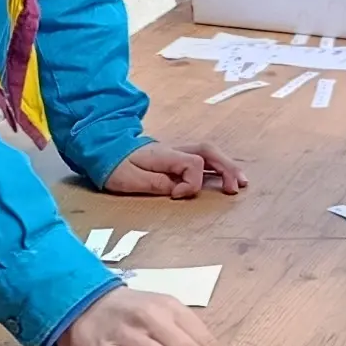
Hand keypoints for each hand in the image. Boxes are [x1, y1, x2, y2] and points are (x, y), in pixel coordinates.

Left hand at [105, 142, 246, 197]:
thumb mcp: (130, 179)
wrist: (104, 149)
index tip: (176, 195)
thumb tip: (179, 190)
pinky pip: (202, 158)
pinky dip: (217, 167)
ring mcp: (176, 152)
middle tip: (237, 188)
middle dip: (227, 168)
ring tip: (241, 183)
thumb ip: (156, 184)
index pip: (192, 163)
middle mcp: (174, 150)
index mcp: (164, 155)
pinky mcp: (175, 158)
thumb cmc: (115, 166)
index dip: (190, 183)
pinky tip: (226, 178)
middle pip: (208, 151)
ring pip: (208, 153)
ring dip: (227, 166)